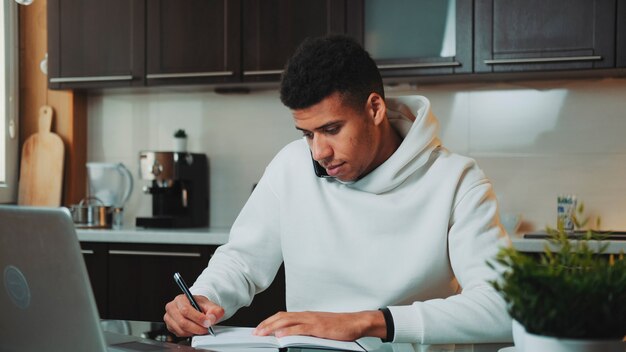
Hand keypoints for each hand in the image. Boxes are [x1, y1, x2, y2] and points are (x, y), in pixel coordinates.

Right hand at [164, 294, 224, 336]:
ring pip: (181, 330)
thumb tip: (212, 318)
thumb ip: (214, 310)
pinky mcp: (170, 327)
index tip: (207, 322)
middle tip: (206, 328)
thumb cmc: (199, 305)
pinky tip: (194, 329)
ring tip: (201, 328)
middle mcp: (172, 308)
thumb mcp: (209, 304)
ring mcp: (169, 318)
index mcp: (180, 299)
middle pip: (182, 322)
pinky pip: (179, 334)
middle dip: (197, 327)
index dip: (198, 318)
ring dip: (193, 332)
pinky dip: (189, 334)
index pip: (186, 310)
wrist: (195, 307)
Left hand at [253, 310, 385, 340]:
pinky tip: (281, 335)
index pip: (283, 316)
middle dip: (266, 324)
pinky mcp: (318, 327)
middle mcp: (306, 315)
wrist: (354, 322)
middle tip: (256, 332)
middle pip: (281, 317)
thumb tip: (292, 335)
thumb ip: (305, 329)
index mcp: (306, 315)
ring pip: (288, 321)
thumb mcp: (318, 327)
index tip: (260, 327)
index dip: (269, 321)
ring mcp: (312, 320)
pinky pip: (301, 329)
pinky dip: (289, 331)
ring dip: (273, 327)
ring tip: (263, 333)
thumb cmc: (339, 325)